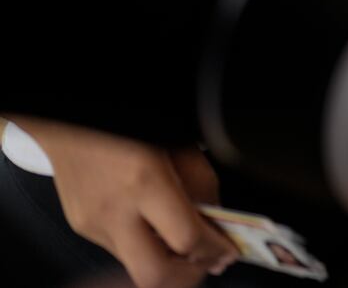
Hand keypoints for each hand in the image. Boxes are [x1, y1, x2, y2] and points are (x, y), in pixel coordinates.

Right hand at [24, 120, 235, 287]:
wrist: (71, 123)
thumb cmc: (128, 126)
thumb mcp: (180, 146)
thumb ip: (203, 187)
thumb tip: (217, 224)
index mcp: (144, 182)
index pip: (186, 239)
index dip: (214, 250)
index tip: (228, 251)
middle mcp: (114, 210)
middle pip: (153, 275)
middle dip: (187, 276)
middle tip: (207, 261)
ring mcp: (93, 224)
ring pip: (136, 266)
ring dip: (166, 264)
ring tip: (186, 245)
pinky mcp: (83, 228)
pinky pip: (120, 251)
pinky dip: (145, 248)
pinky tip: (156, 229)